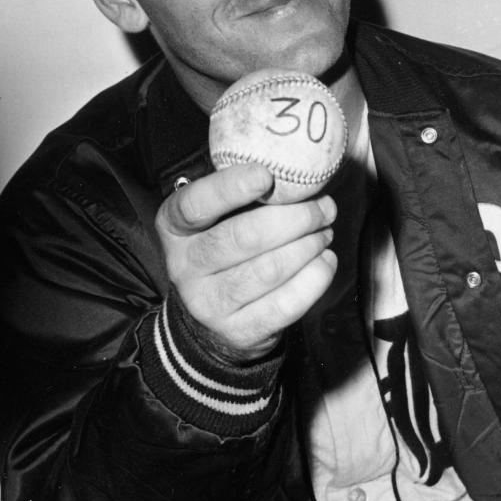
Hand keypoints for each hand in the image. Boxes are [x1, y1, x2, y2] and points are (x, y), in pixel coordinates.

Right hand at [155, 162, 337, 362]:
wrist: (210, 321)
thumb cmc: (223, 250)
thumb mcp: (215, 218)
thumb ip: (240, 193)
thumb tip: (293, 170)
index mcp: (174, 227)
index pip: (195, 204)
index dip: (230, 188)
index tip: (265, 175)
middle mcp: (184, 266)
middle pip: (243, 237)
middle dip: (294, 219)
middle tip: (323, 208)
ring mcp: (209, 304)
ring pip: (269, 270)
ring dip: (308, 246)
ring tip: (325, 233)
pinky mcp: (239, 331)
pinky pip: (286, 304)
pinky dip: (314, 279)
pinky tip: (325, 262)